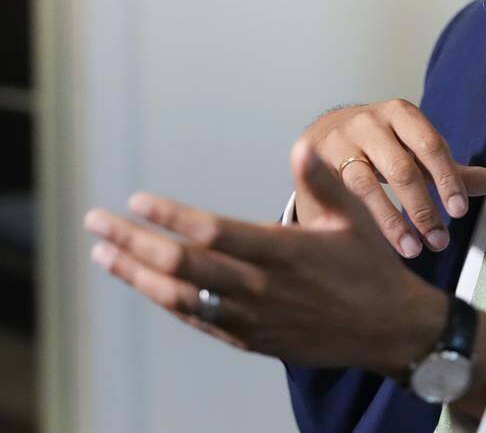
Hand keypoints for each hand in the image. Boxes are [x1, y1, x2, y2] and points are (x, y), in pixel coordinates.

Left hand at [83, 142, 449, 377]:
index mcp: (282, 252)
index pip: (212, 232)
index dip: (170, 216)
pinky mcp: (251, 339)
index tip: (136, 199)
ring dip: (136, 274)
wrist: (389, 331)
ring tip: (102, 253)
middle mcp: (260, 288)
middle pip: (182, 265)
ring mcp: (252, 318)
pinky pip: (197, 320)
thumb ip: (322, 181)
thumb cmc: (371, 266)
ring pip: (180, 297)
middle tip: (96, 222)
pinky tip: (142, 283)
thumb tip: (301, 145)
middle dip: (132, 242)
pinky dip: (165, 300)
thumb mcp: (354, 218)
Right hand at [292, 100, 485, 258]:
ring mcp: (340, 140)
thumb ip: (449, 171)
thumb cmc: (380, 147)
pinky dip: (349, 213)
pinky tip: (360, 237)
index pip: (431, 147)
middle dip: (422, 209)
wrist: (325, 134)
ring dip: (390, 221)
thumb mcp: (415, 152)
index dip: (447, 180)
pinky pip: (334, 191)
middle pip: (400, 168)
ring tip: (411, 250)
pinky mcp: (314, 159)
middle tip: (438, 242)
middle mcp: (370, 122)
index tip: (458, 212)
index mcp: (402, 114)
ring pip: (366, 184)